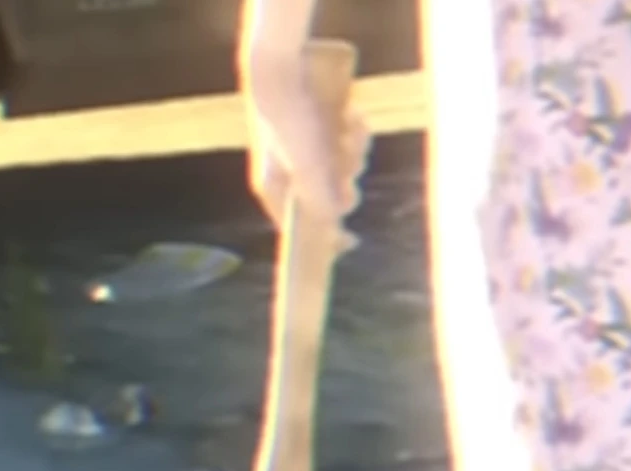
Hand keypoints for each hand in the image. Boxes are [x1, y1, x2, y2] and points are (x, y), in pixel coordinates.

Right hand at [242, 54, 371, 228]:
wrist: (283, 66)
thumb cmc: (288, 120)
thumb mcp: (307, 167)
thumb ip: (322, 200)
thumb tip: (338, 218)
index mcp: (276, 190)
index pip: (301, 227)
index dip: (326, 238)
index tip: (351, 243)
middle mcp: (290, 174)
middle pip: (330, 194)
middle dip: (346, 175)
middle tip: (345, 160)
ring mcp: (306, 151)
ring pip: (343, 165)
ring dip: (354, 148)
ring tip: (348, 127)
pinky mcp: (319, 129)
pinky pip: (346, 141)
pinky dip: (353, 131)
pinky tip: (351, 115)